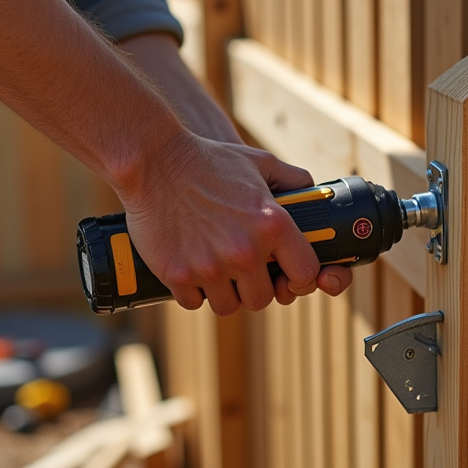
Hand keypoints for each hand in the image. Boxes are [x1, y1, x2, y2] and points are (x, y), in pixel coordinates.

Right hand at [119, 133, 352, 314]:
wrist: (154, 161)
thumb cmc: (209, 160)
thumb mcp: (261, 162)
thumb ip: (293, 179)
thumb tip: (314, 194)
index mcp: (272, 225)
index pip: (306, 274)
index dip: (298, 277)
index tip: (285, 273)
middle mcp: (245, 251)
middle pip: (262, 299)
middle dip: (254, 287)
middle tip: (242, 271)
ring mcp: (210, 266)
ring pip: (228, 306)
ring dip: (223, 292)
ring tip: (216, 269)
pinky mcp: (177, 275)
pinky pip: (194, 302)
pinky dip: (192, 291)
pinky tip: (190, 269)